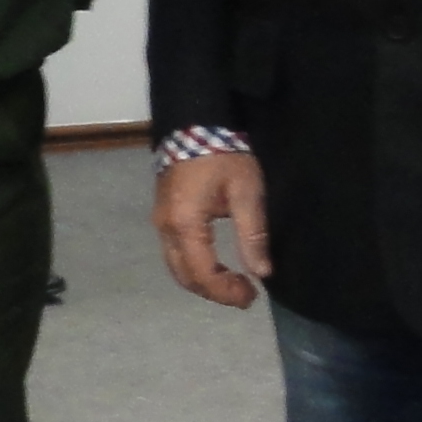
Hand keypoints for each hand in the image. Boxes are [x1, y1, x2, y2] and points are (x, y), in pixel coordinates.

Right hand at [152, 152, 270, 308]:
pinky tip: (215, 266)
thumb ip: (253, 235)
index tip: (252, 296)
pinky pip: (174, 254)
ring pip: (176, 267)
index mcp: (185, 224)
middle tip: (245, 296)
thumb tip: (262, 272)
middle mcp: (166, 228)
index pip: (203, 273)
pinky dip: (194, 268)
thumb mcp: (246, 193)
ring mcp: (160, 222)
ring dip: (203, 282)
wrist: (194, 124)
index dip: (226, 292)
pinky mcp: (162, 216)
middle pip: (184, 276)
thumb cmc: (223, 157)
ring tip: (233, 284)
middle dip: (214, 292)